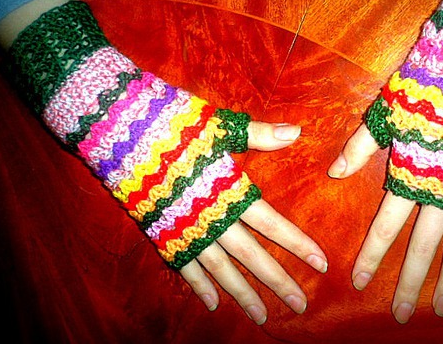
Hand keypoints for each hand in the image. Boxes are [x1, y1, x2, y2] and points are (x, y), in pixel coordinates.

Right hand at [180, 121, 327, 324]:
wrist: (121, 132)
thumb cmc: (174, 126)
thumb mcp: (219, 127)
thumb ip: (259, 135)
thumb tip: (296, 133)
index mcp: (230, 192)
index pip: (272, 224)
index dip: (297, 244)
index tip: (321, 264)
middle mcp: (212, 217)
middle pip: (251, 255)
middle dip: (277, 281)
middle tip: (300, 306)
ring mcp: (186, 229)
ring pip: (220, 269)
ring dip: (242, 293)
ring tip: (262, 316)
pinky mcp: (162, 233)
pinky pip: (183, 265)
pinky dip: (198, 285)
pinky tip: (211, 304)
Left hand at [328, 124, 442, 322]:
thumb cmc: (427, 89)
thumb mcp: (387, 115)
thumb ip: (361, 146)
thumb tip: (333, 172)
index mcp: (409, 177)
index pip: (386, 227)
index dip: (372, 256)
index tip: (359, 282)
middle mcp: (439, 193)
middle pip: (421, 247)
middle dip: (408, 282)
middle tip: (399, 315)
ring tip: (442, 309)